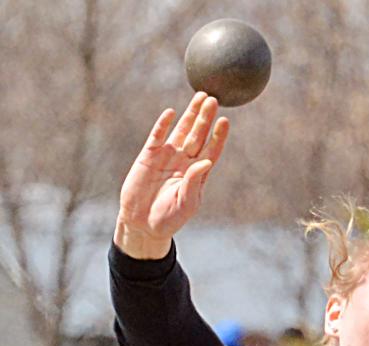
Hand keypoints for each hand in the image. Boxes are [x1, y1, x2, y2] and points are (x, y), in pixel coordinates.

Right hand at [115, 92, 229, 258]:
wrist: (143, 224)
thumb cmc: (169, 217)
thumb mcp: (186, 203)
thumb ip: (194, 182)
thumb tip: (206, 162)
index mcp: (198, 173)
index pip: (211, 150)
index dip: (218, 136)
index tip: (225, 121)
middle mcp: (184, 161)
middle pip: (198, 134)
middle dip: (205, 117)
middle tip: (213, 99)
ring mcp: (167, 156)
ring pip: (181, 130)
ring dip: (190, 114)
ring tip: (200, 97)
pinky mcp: (148, 156)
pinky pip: (157, 136)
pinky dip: (163, 125)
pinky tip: (171, 113)